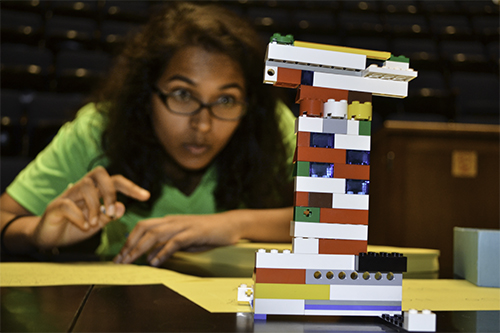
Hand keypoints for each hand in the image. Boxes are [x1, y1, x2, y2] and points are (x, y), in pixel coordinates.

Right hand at [32, 166, 149, 248]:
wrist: (47, 237)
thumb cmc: (74, 227)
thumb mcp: (97, 223)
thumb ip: (109, 215)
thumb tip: (122, 207)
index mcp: (95, 191)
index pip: (115, 181)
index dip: (131, 187)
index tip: (147, 197)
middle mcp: (82, 189)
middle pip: (99, 174)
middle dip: (110, 191)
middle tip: (111, 211)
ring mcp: (68, 196)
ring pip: (85, 187)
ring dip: (94, 207)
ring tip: (94, 223)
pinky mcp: (54, 207)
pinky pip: (68, 205)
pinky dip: (78, 216)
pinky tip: (84, 227)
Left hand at [113, 213, 240, 266]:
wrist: (231, 224)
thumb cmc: (208, 233)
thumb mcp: (185, 239)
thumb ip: (168, 245)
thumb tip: (151, 257)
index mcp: (169, 221)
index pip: (143, 226)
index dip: (129, 240)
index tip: (120, 256)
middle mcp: (173, 220)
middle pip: (144, 228)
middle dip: (129, 245)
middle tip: (120, 261)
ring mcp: (184, 225)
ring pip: (155, 234)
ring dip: (140, 249)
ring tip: (131, 262)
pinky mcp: (195, 232)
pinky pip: (174, 241)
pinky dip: (162, 252)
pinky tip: (155, 262)